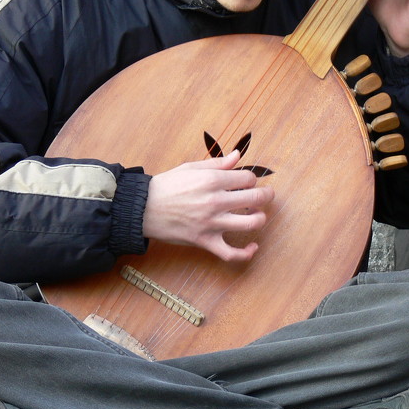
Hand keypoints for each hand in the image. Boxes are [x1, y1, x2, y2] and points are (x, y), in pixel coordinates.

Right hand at [143, 150, 273, 261]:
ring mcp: (211, 223)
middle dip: (266, 195)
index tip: (247, 182)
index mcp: (212, 180)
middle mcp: (215, 201)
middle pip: (256, 199)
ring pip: (250, 224)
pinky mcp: (205, 241)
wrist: (142, 208)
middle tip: (266, 195)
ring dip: (260, 219)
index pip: (248, 178)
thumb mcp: (191, 168)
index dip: (252, 179)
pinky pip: (231, 253)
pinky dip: (246, 253)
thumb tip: (238, 155)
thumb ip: (218, 163)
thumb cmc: (166, 186)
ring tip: (257, 215)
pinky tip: (253, 246)